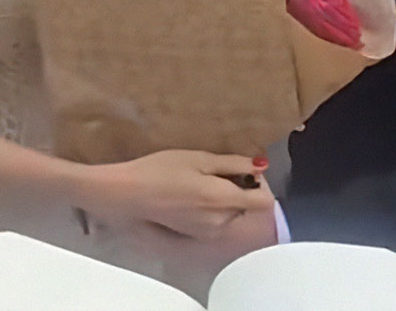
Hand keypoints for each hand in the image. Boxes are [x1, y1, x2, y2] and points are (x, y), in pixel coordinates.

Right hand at [131, 176, 277, 301]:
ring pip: (232, 212)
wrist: (131, 194)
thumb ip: (234, 164)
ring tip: (198, 180)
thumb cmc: (163, 170)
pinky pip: (217, 220)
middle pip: (246, 205)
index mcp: (224, 200)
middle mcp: (221, 222)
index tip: (242, 169)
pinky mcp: (197, 236)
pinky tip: (190, 195)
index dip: (258, 182)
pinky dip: (212, 208)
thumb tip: (262, 166)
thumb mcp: (200, 158)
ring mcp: (209, 232)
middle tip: (212, 170)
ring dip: (225, 198)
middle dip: (238, 187)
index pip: (264, 201)